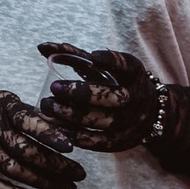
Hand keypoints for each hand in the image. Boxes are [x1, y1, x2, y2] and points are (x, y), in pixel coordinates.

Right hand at [0, 86, 84, 188]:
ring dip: (43, 181)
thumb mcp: (13, 103)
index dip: (48, 133)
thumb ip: (38, 117)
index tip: (70, 147)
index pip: (26, 120)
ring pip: (12, 169)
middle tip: (79, 174)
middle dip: (55, 164)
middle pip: (23, 149)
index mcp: (2, 106)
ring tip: (68, 188)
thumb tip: (71, 130)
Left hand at [35, 43, 161, 152]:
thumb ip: (74, 56)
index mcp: (133, 73)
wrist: (147, 113)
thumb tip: (42, 46)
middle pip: (112, 97)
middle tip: (54, 88)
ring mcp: (129, 121)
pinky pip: (100, 142)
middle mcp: (134, 97)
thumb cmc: (114, 83)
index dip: (111, 61)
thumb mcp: (103, 66)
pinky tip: (58, 129)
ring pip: (103, 121)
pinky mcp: (121, 141)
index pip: (126, 65)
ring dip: (74, 115)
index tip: (92, 56)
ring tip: (49, 107)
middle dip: (82, 93)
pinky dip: (78, 136)